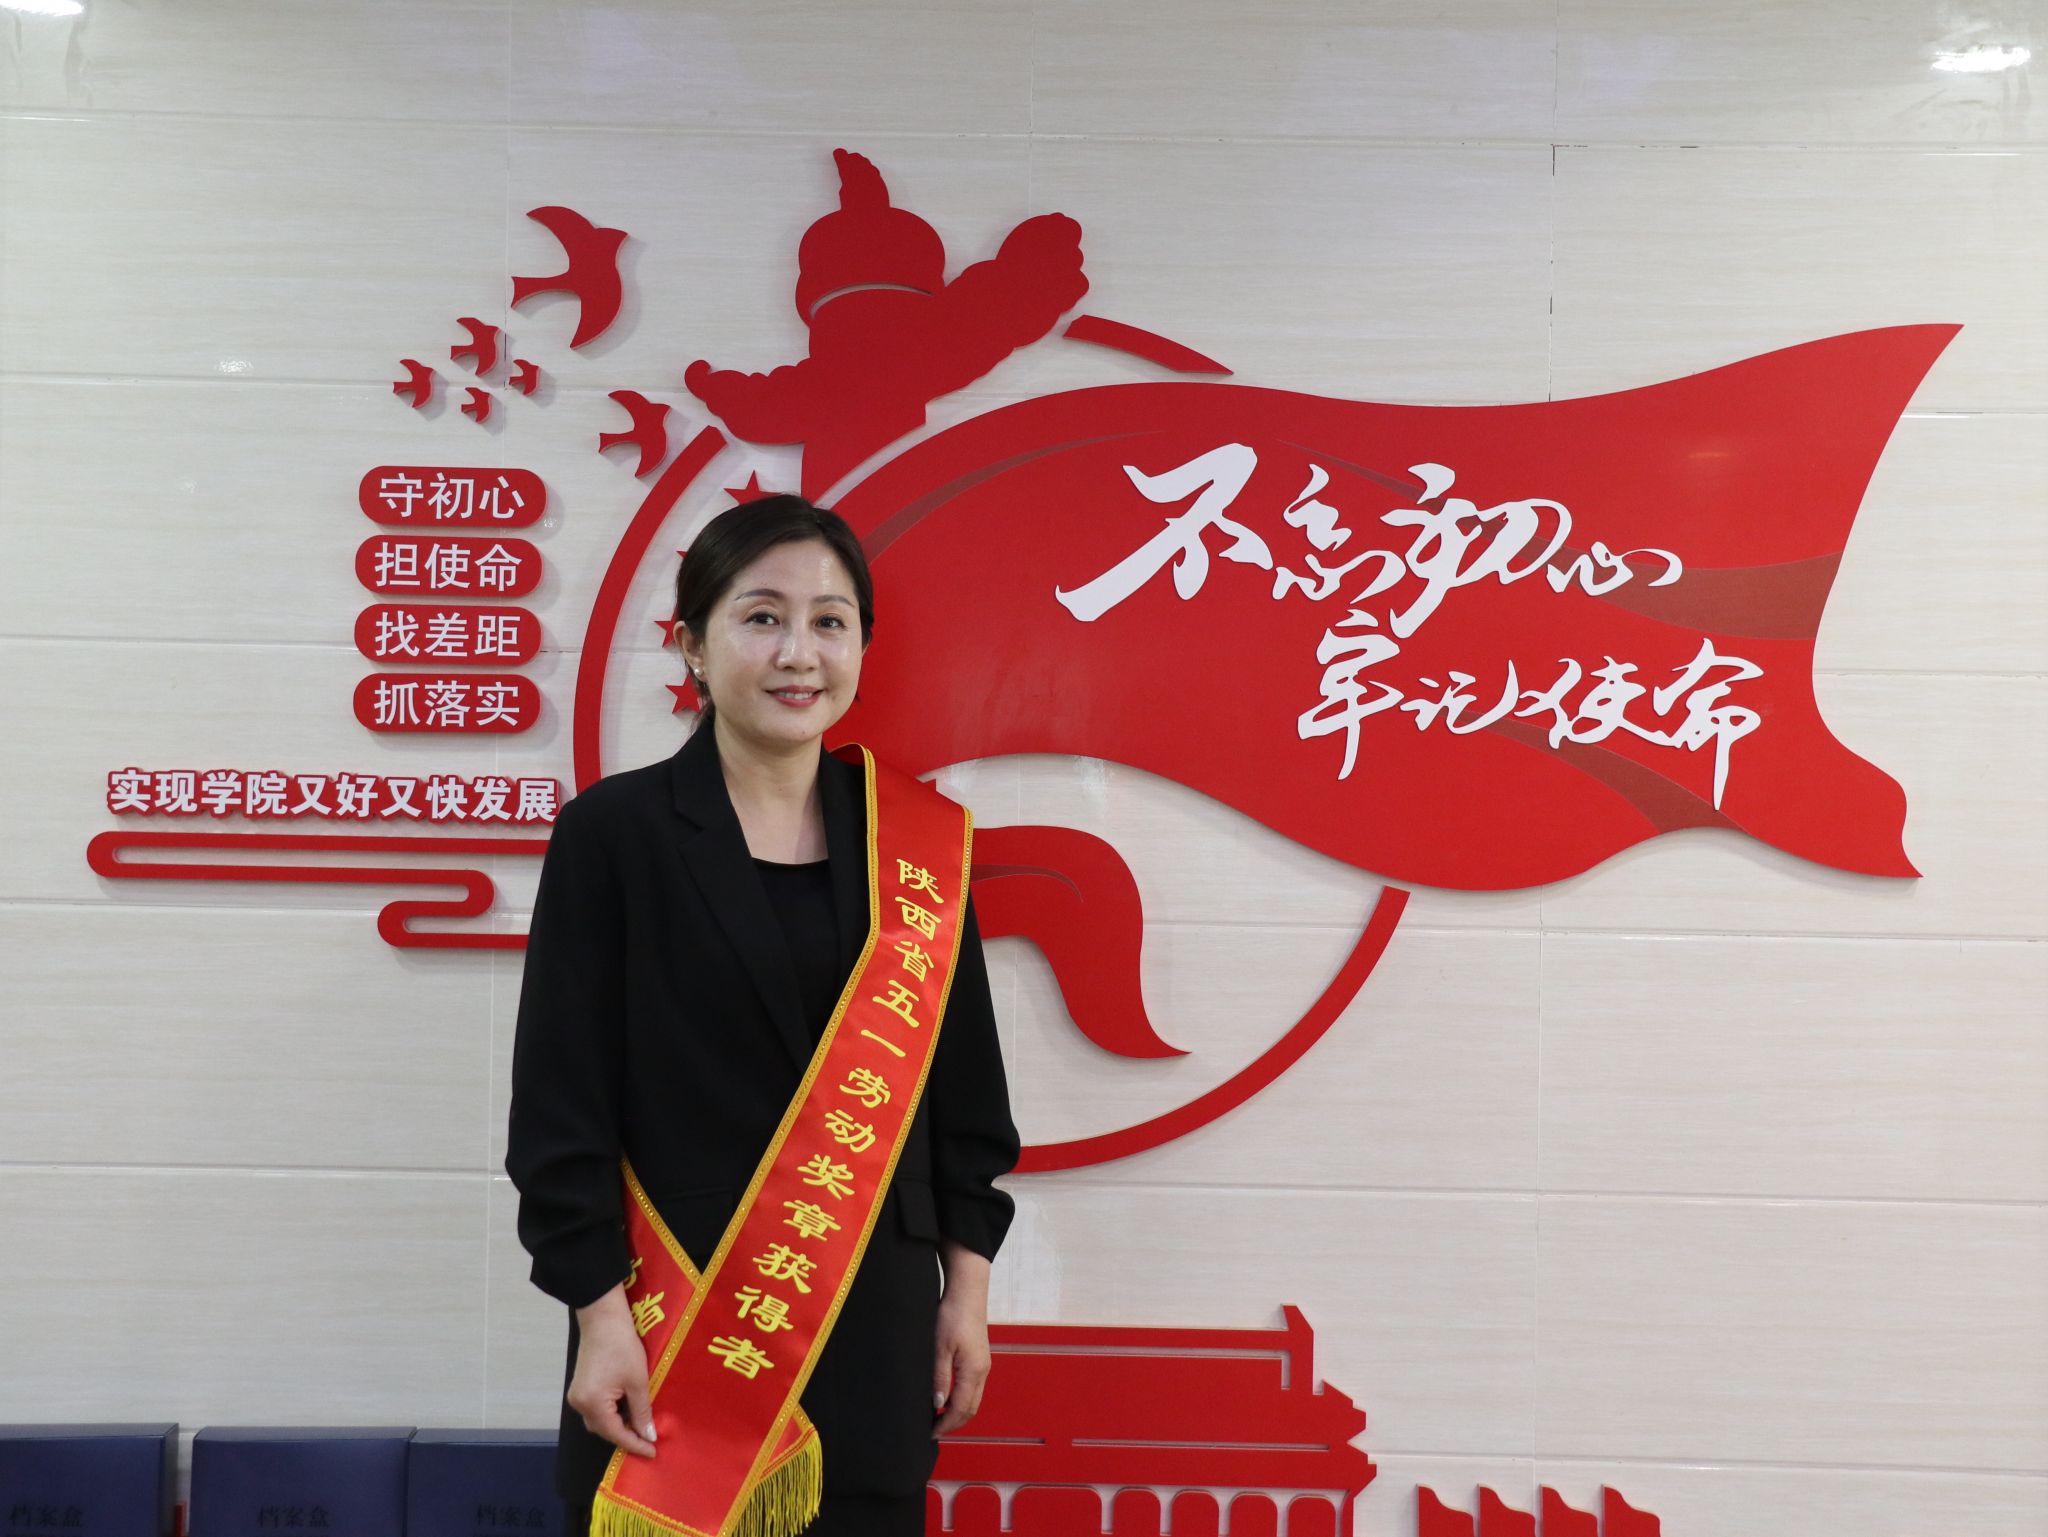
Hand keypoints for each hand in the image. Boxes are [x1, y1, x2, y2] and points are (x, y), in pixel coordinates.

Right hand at [568, 1284, 656, 1457]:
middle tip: (649, 1439)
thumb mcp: (637, 1381)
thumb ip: (642, 1412)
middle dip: (627, 1436)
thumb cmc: (623, 1347)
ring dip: (620, 1424)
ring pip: (600, 1421)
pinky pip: (597, 1409)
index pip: (615, 1434)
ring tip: (641, 1426)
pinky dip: (612, 1413)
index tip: (653, 1452)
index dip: (635, 1444)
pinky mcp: (580, 1387)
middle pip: (604, 1430)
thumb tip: (648, 1436)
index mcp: (592, 1404)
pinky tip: (628, 1411)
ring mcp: (577, 1396)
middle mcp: (579, 1404)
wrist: (603, 1318)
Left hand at [932, 1242, 991, 1436]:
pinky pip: (973, 1387)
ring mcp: (983, 1364)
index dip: (946, 1424)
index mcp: (973, 1370)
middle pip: (971, 1408)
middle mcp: (982, 1370)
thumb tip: (937, 1404)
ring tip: (938, 1417)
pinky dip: (962, 1399)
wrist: (967, 1291)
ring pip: (973, 1399)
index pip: (961, 1408)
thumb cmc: (953, 1315)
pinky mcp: (980, 1357)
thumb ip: (939, 1378)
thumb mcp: (939, 1347)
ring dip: (958, 1412)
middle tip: (934, 1430)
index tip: (931, 1433)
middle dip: (954, 1423)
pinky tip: (947, 1397)